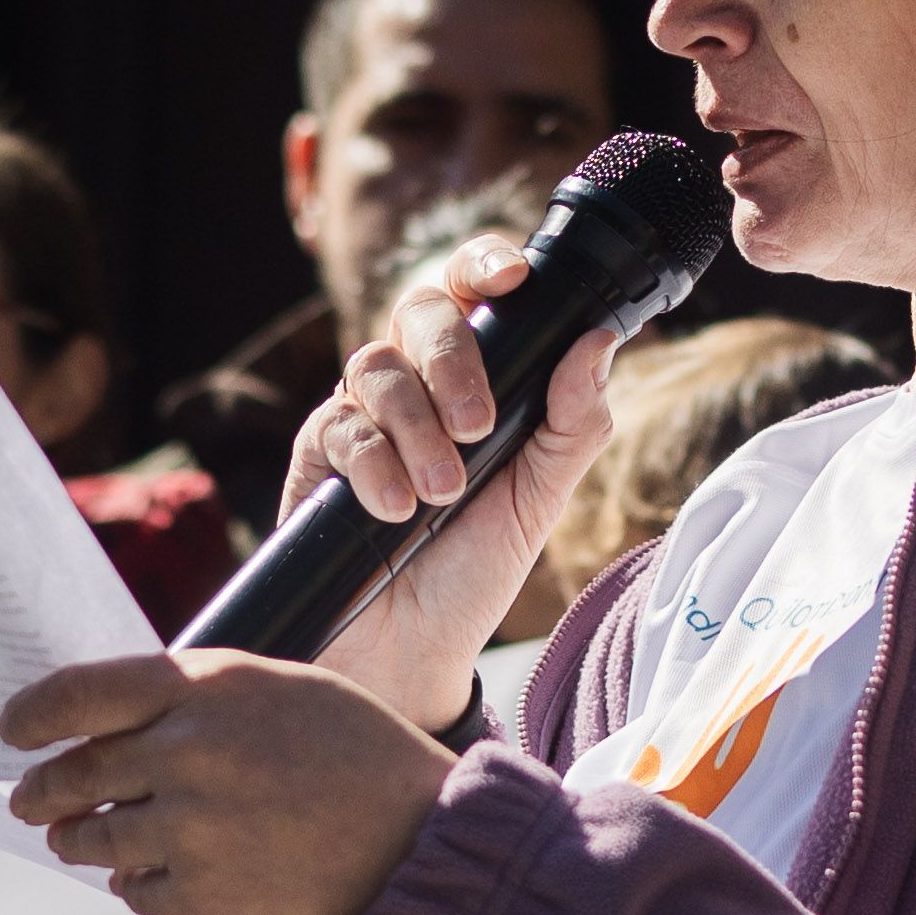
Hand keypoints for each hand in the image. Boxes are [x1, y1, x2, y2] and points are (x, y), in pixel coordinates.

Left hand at [0, 651, 458, 914]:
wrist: (425, 854)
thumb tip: (113, 724)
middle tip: (33, 799)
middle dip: (43, 791)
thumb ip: (201, 699)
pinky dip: (144, 884)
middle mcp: (188, 755)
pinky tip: (174, 874)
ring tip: (91, 839)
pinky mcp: (201, 901)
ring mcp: (191, 833)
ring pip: (94, 841)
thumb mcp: (287, 693)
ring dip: (85, 841)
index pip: (81, 693)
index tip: (11, 730)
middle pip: (73, 775)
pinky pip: (138, 893)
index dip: (33, 714)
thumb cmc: (361, 761)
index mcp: (210, 688)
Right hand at [284, 234, 621, 729]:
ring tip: (442, 493)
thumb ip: (573, 422)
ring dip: (416, 427)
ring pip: (375, 366)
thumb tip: (598, 340)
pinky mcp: (318, 456)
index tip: (514, 278)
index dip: (485, 263)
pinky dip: (373, 465)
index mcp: (474, 375)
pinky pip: (337, 427)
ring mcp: (362, 415)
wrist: (413, 651)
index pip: (472, 289)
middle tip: (477, 427)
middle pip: (419, 310)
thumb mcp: (540, 498)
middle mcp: (415, 383)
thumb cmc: (475, 568)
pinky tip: (395, 507)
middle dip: (452, 359)